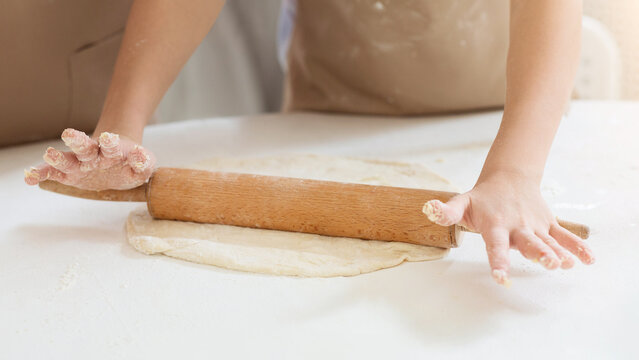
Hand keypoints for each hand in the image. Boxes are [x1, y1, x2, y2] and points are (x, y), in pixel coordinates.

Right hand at [24, 129, 154, 190]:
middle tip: (70, 134)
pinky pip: (52, 173)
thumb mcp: (143, 166)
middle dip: (78, 140)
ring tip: (49, 154)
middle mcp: (93, 154)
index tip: (108, 138)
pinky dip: (41, 174)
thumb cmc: (130, 163)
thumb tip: (139, 156)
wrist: (118, 162)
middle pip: (85, 146)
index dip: (110, 142)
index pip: (110, 145)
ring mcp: (79, 164)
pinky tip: (30, 177)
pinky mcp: (69, 175)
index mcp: (112, 151)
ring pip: (68, 158)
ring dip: (58, 157)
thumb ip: (144, 163)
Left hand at [423, 171, 594, 285]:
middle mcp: (517, 226)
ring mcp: (535, 225)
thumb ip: (446, 211)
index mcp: (495, 225)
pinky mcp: (548, 223)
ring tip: (567, 265)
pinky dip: (577, 246)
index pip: (495, 245)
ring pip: (548, 240)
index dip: (498, 261)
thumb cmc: (482, 198)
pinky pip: (564, 235)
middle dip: (538, 253)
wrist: (509, 176)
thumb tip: (428, 209)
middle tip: (549, 265)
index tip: (501, 277)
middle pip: (528, 242)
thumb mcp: (462, 202)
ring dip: (558, 252)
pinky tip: (589, 260)